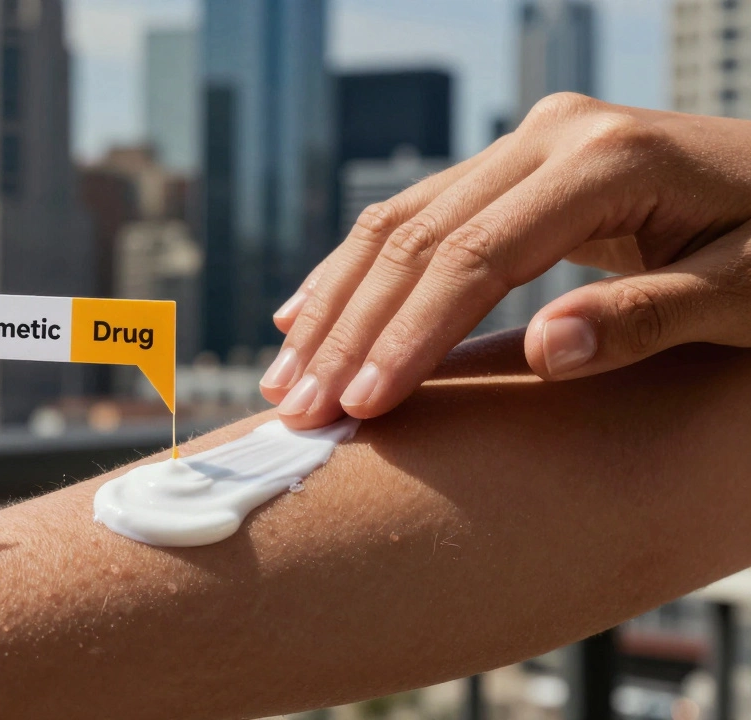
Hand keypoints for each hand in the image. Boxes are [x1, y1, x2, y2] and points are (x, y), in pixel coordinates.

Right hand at [260, 92, 750, 427]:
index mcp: (604, 160)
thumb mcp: (747, 291)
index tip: (363, 408)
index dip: (410, 337)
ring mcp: (529, 145)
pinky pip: (416, 218)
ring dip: (334, 305)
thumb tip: (546, 355)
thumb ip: (649, 318)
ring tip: (283, 380)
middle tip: (298, 412)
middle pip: (417, 237)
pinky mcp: (516, 166)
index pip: (476, 257)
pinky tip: (303, 316)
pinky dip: (355, 274)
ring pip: (398, 223)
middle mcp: (551, 137)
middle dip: (350, 331)